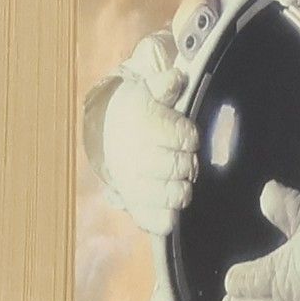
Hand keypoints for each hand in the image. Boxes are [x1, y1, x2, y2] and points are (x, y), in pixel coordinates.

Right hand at [100, 52, 198, 236]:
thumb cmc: (140, 111)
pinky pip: (162, 222)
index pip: (186, 138)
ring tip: (177, 176)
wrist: (109, 135)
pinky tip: (168, 199)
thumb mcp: (150, 91)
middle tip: (182, 156)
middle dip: (189, 162)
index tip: (184, 136)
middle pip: (183, 167)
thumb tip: (177, 77)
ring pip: (178, 196)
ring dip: (183, 186)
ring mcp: (135, 187)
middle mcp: (137, 158)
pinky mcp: (137, 209)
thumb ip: (166, 83)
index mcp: (142, 126)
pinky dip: (170, 214)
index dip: (190, 137)